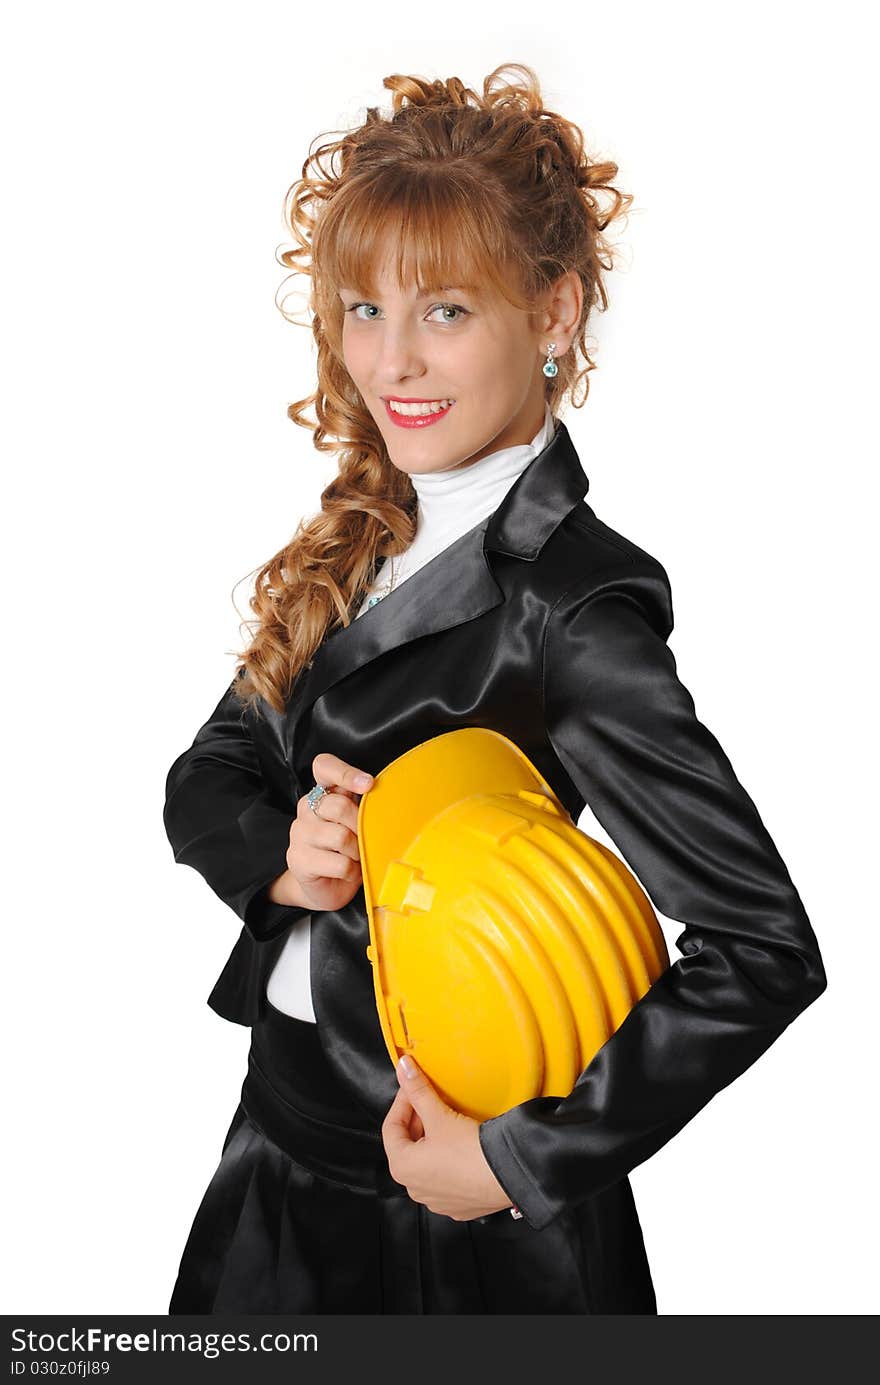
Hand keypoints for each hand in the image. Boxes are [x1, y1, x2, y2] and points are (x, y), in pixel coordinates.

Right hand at [271, 753, 373, 912]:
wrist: (326, 886)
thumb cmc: (347, 851)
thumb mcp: (357, 824)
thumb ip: (365, 807)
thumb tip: (386, 800)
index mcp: (323, 794)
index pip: (324, 767)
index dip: (346, 772)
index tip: (368, 784)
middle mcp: (306, 809)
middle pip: (338, 805)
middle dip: (360, 825)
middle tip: (365, 838)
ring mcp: (299, 834)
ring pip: (340, 836)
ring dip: (357, 851)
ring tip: (356, 857)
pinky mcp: (298, 860)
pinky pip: (339, 863)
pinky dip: (352, 871)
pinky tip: (348, 872)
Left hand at [382, 1055, 513, 1220]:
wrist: (507, 1176)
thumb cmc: (470, 1152)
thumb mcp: (439, 1115)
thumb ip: (418, 1090)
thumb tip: (404, 1069)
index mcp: (401, 1167)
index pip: (391, 1126)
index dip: (402, 1100)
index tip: (413, 1086)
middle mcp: (414, 1187)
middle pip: (408, 1143)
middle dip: (418, 1119)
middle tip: (431, 1099)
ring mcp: (436, 1198)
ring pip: (426, 1160)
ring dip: (432, 1138)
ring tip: (447, 1120)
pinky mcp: (457, 1203)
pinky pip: (445, 1174)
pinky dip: (447, 1157)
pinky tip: (461, 1144)